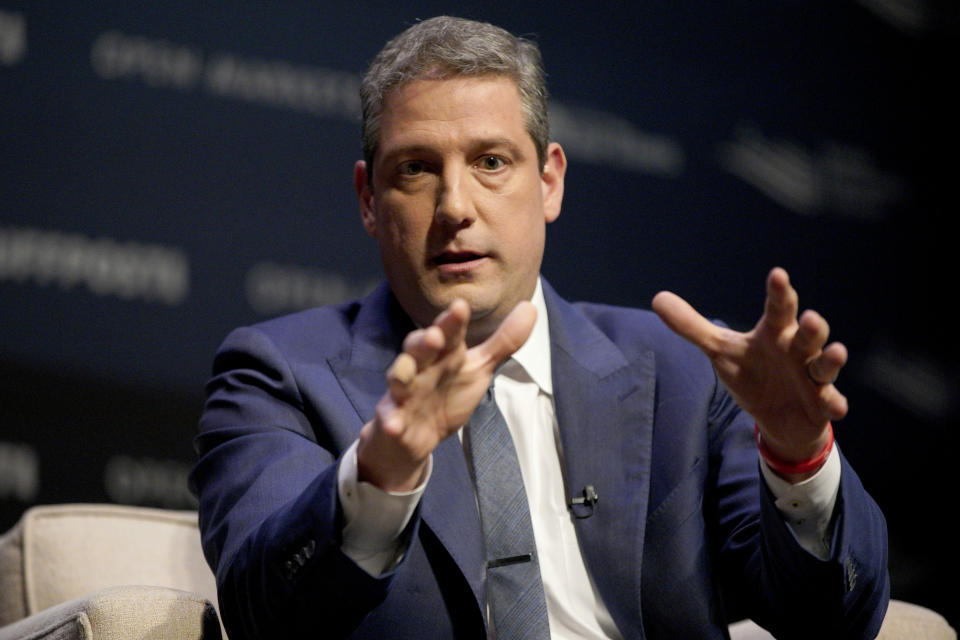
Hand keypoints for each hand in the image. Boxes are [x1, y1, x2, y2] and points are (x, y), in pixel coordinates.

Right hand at [357, 298, 536, 491]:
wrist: (414, 436)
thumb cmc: (446, 395)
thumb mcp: (478, 368)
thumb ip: (503, 341)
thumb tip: (531, 307)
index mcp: (444, 354)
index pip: (449, 333)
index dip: (453, 321)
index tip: (460, 307)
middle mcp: (421, 367)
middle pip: (418, 349)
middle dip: (424, 341)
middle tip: (435, 335)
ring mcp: (404, 393)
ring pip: (398, 378)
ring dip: (401, 372)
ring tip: (405, 369)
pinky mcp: (392, 419)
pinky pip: (389, 419)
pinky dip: (391, 421)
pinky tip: (392, 425)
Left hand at [652, 268, 846, 477]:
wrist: (777, 416)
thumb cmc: (753, 373)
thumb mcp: (720, 351)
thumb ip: (692, 326)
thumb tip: (657, 298)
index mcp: (774, 333)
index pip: (778, 308)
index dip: (779, 292)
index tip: (777, 275)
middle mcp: (798, 351)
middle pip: (808, 334)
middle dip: (812, 326)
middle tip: (810, 318)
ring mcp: (813, 377)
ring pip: (825, 365)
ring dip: (831, 360)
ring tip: (836, 352)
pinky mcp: (821, 405)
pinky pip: (831, 403)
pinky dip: (833, 404)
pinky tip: (834, 406)